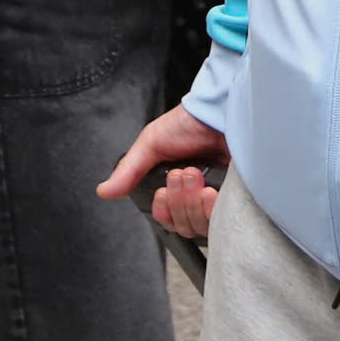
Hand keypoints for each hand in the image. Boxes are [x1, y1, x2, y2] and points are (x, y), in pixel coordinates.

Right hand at [98, 105, 230, 238]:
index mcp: (177, 189)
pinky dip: (210, 209)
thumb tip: (103, 191)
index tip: (164, 191)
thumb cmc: (188, 124)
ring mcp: (218, 201)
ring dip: (192, 202)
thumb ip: (129, 171)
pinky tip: (209, 191)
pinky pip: (220, 222)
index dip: (164, 210)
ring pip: (199, 226)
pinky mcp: (236, 201)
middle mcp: (198, 198)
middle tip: (183, 174)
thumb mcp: (151, 144)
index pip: (168, 220)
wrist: (219, 114)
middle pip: (183, 226)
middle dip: (179, 201)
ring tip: (197, 176)